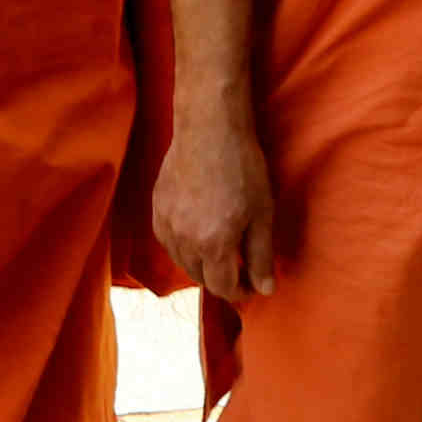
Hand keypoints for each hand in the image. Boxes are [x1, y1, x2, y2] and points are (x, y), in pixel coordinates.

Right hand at [149, 103, 276, 300]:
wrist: (209, 129)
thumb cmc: (243, 168)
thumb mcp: (262, 214)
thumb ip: (261, 256)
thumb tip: (265, 289)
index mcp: (214, 245)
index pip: (223, 288)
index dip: (241, 292)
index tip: (253, 284)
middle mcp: (184, 241)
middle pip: (200, 278)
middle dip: (221, 280)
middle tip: (240, 268)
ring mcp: (166, 224)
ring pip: (181, 262)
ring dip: (201, 265)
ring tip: (219, 251)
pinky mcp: (156, 208)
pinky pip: (168, 242)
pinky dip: (183, 248)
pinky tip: (196, 235)